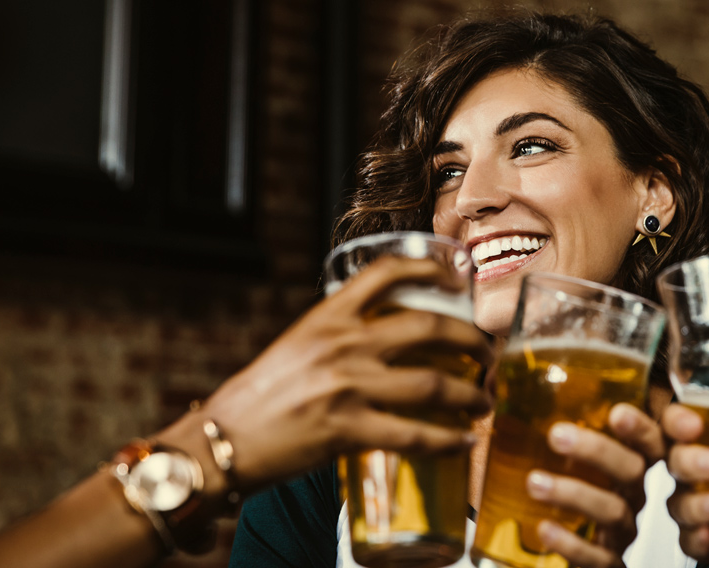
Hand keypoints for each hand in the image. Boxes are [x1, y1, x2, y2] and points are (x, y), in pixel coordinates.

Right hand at [191, 256, 492, 494]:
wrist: (219, 441)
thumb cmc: (256, 398)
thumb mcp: (297, 347)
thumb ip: (339, 338)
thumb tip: (384, 340)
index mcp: (327, 316)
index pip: (386, 273)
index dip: (429, 266)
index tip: (458, 275)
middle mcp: (342, 344)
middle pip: (429, 326)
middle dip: (472, 340)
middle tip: (489, 354)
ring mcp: (348, 387)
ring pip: (434, 384)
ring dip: (472, 395)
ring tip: (484, 402)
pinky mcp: (348, 431)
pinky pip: (415, 435)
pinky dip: (449, 441)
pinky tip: (464, 442)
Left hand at [524, 404, 665, 567]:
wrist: (566, 549)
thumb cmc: (564, 487)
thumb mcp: (556, 451)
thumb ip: (537, 417)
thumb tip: (496, 380)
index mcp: (628, 460)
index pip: (649, 436)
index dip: (641, 426)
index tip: (618, 412)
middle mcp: (632, 493)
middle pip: (633, 468)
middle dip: (599, 450)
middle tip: (558, 435)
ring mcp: (622, 530)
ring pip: (612, 510)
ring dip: (574, 493)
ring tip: (535, 482)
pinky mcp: (609, 562)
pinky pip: (598, 556)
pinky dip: (571, 543)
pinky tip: (545, 528)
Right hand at [663, 404, 708, 560]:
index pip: (677, 421)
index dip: (677, 421)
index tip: (694, 425)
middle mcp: (697, 470)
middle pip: (676, 461)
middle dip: (692, 461)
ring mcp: (700, 505)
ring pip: (679, 503)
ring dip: (697, 503)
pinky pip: (689, 542)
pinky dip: (697, 540)